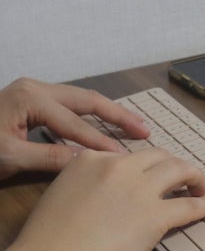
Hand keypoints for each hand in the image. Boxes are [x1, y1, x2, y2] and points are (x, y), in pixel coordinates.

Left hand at [0, 78, 149, 179]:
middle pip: (88, 100)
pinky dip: (90, 116)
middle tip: (145, 131)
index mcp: (31, 98)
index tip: (127, 158)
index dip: (103, 143)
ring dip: (108, 113)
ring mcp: (32, 91)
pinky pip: (69, 105)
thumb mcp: (9, 156)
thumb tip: (92, 162)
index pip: (77, 124)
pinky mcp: (29, 100)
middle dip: (118, 116)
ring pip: (81, 100)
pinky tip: (103, 127)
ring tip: (134, 126)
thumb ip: (52, 157)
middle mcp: (36, 88)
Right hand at [14, 147, 204, 250]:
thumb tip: (107, 193)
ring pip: (180, 169)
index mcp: (91, 159)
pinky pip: (190, 205)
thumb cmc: (49, 242)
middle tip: (181, 179)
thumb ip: (86, 184)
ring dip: (194, 176)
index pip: (127, 156)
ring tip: (200, 187)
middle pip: (159, 157)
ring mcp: (140, 190)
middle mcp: (118, 167)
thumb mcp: (62, 195)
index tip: (147, 178)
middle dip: (173, 166)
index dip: (142, 169)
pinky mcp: (156, 216)